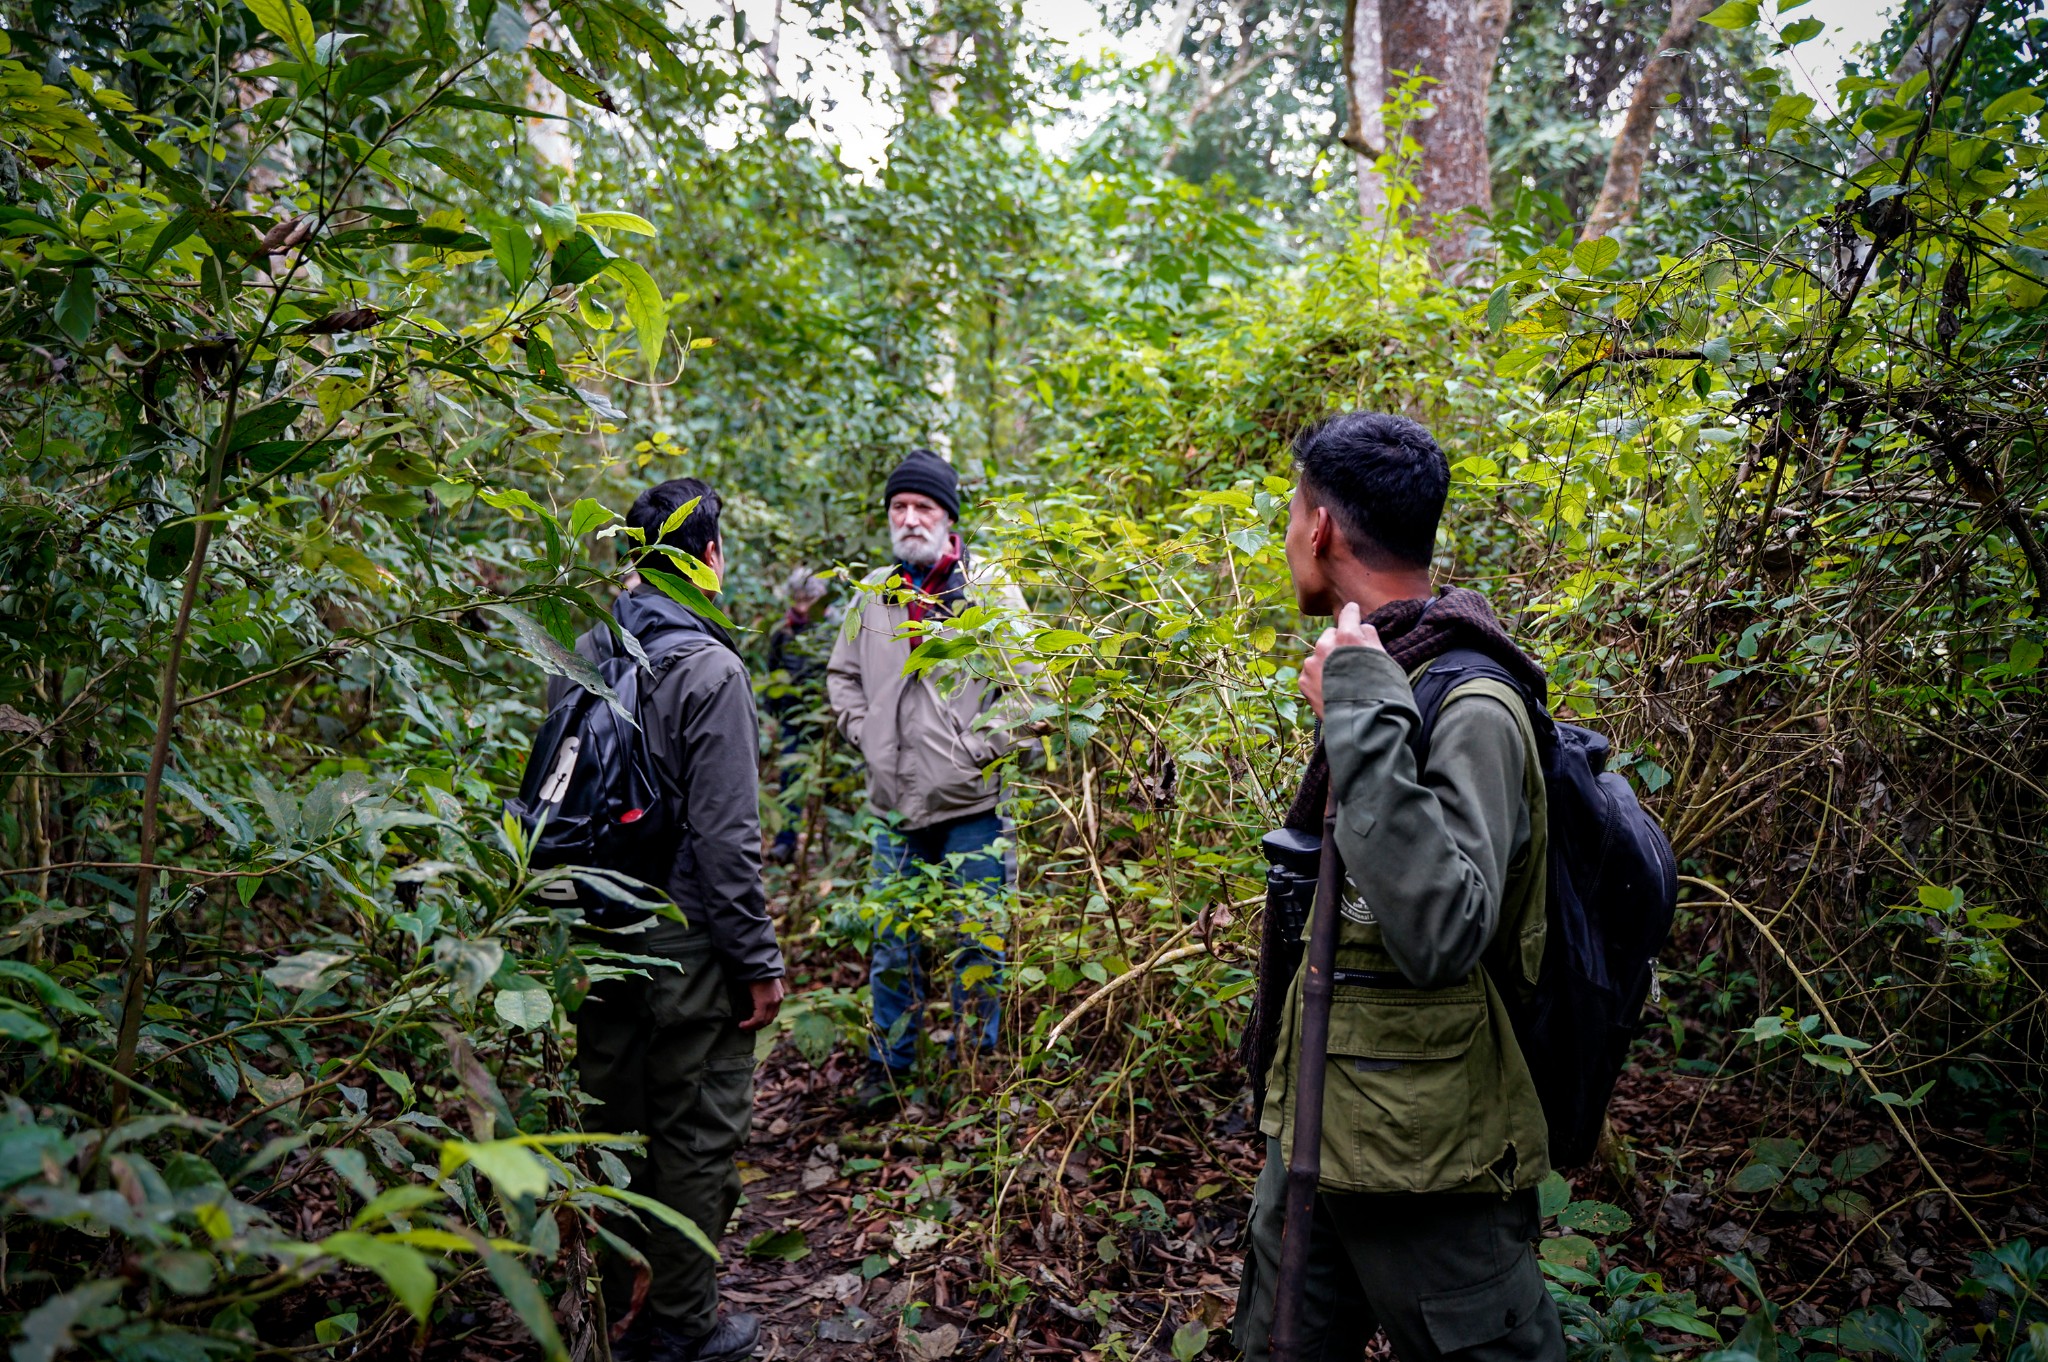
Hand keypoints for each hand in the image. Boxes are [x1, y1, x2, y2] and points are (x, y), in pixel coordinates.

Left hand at [738, 976, 785, 1030]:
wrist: (763, 963)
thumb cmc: (751, 975)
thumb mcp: (746, 990)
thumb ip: (747, 1005)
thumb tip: (741, 1016)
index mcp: (764, 1001)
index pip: (758, 1020)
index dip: (749, 1025)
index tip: (741, 1025)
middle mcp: (774, 1001)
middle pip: (766, 1021)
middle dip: (755, 1026)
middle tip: (746, 1028)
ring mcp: (779, 998)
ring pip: (772, 1017)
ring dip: (762, 1022)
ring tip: (753, 1023)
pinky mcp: (780, 995)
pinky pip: (775, 1010)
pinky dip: (768, 1015)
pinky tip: (761, 1014)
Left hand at [1297, 601, 1383, 718]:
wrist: (1365, 726)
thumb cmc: (1382, 692)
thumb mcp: (1385, 660)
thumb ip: (1371, 638)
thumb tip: (1362, 627)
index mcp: (1348, 637)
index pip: (1348, 614)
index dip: (1352, 613)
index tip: (1353, 611)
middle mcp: (1325, 647)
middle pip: (1330, 635)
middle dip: (1339, 642)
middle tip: (1351, 658)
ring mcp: (1312, 665)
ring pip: (1319, 654)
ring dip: (1328, 660)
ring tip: (1342, 679)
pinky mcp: (1303, 682)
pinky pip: (1311, 672)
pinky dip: (1319, 676)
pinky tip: (1332, 688)